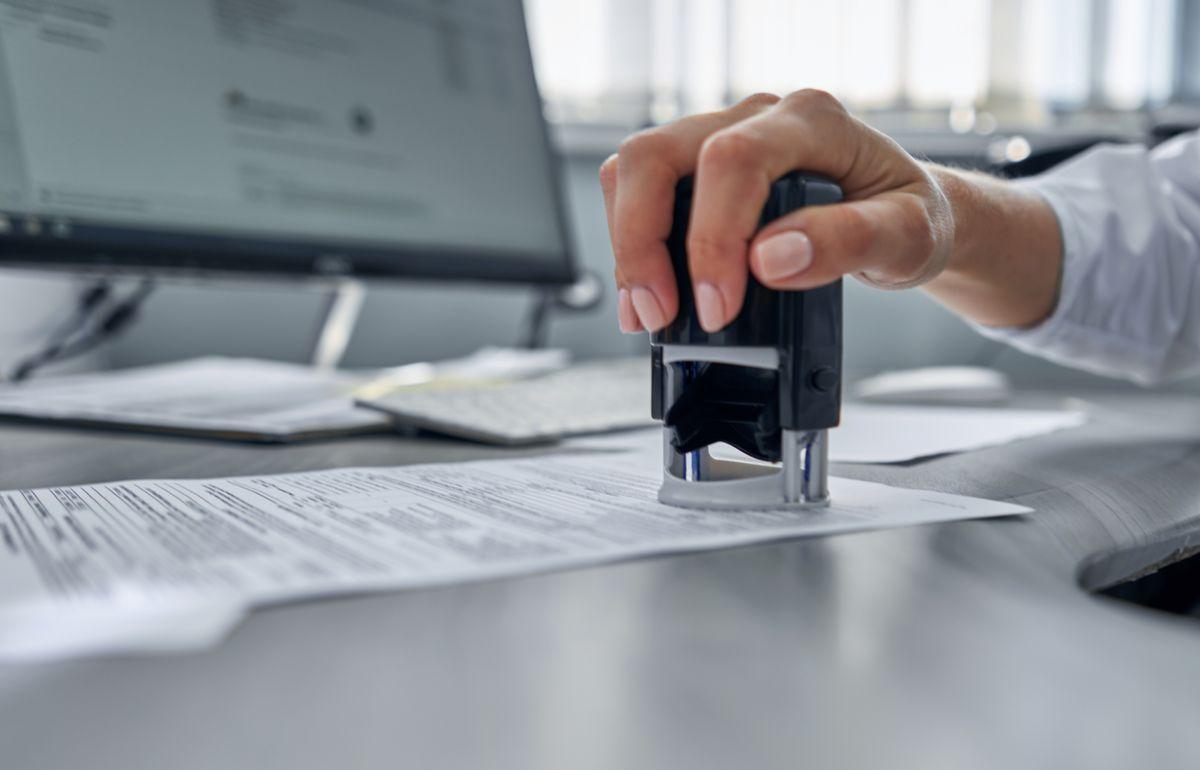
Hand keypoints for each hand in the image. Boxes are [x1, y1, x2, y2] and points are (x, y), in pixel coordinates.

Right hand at [599, 90, 954, 332]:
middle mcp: (757, 117)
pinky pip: (637, 191)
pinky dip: (630, 246)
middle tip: (661, 313)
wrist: (902, 216)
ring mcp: (719, 136)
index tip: (717, 307)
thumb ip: (848, 242)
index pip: (733, 160)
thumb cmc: (905, 217)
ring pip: (635, 169)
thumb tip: (771, 258)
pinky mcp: (696, 169)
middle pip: (658, 154)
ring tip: (649, 313)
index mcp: (812, 121)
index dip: (711, 237)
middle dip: (643, 241)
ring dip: (628, 245)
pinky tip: (646, 295)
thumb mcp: (906, 237)